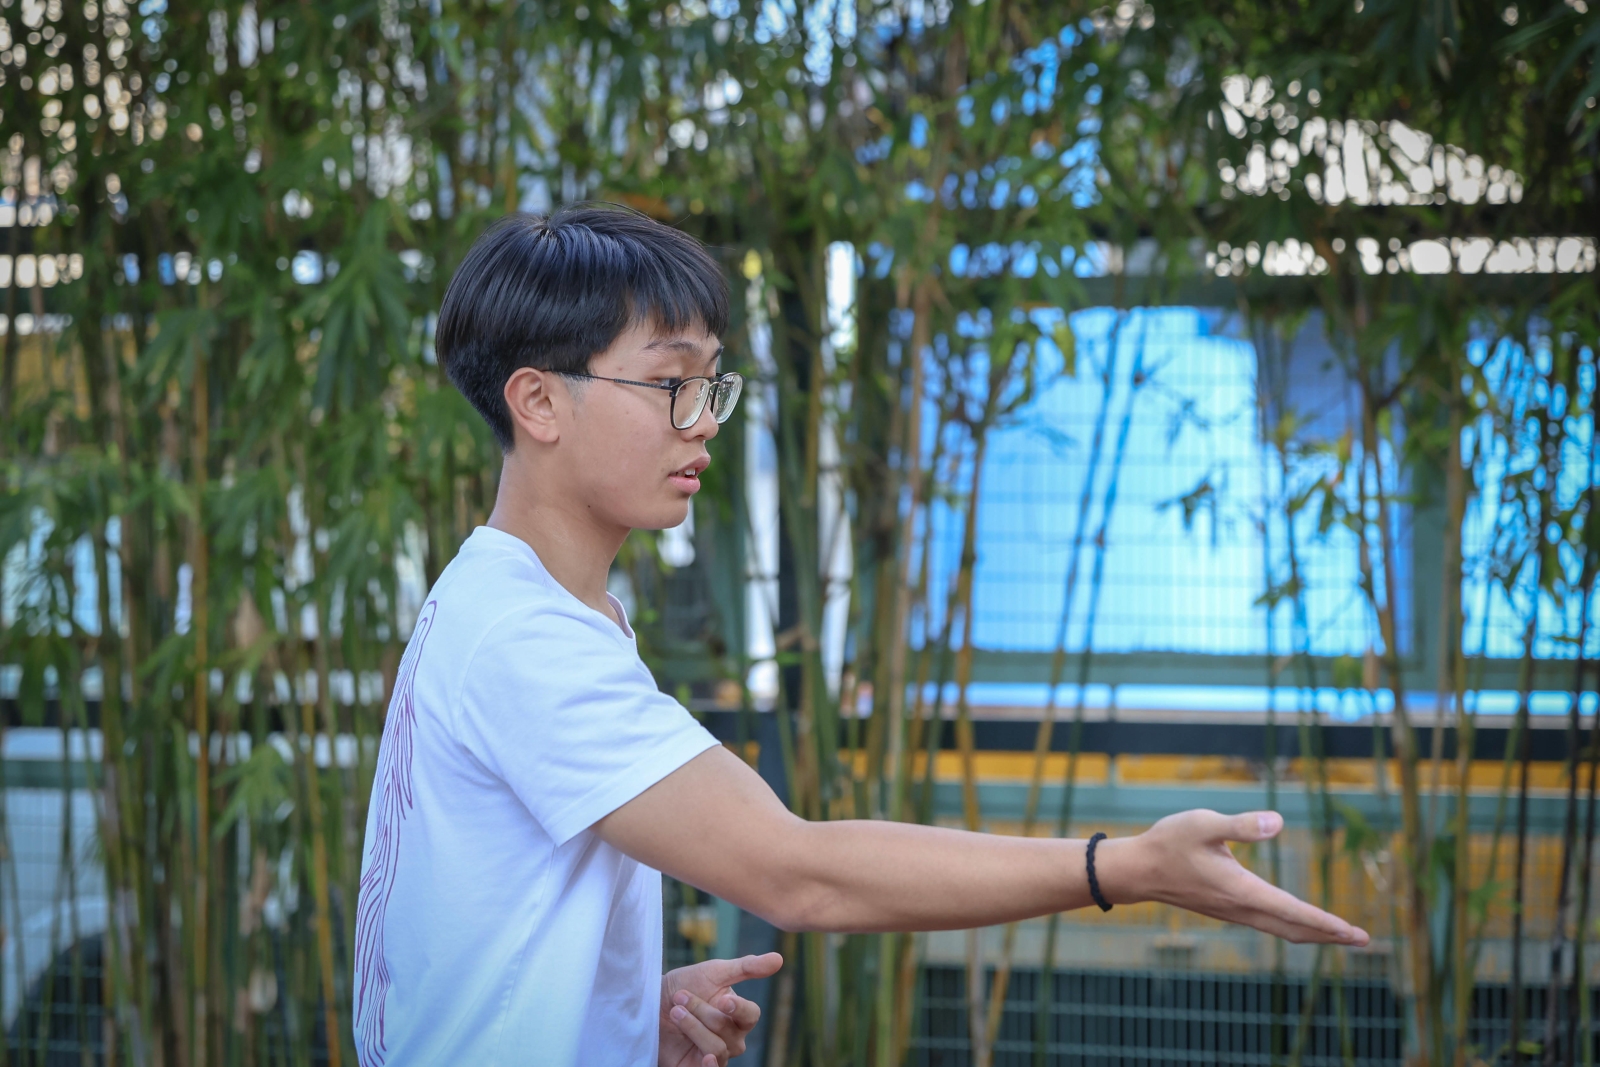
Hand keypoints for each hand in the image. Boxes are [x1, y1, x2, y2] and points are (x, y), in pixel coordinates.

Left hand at [659, 952, 783, 1066]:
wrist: (650, 1003)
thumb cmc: (685, 985)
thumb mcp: (714, 972)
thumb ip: (746, 967)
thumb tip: (779, 958)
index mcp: (739, 1016)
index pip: (751, 1015)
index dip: (739, 1009)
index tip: (723, 1000)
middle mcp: (731, 1039)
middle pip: (728, 1031)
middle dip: (702, 1012)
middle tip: (680, 998)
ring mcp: (715, 1056)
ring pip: (716, 1049)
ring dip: (693, 1028)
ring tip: (675, 1012)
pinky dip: (709, 1066)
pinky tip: (705, 1056)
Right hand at [1103, 809, 1370, 945]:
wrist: (1137, 870)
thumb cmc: (1168, 843)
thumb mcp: (1203, 824)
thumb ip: (1240, 824)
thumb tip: (1277, 822)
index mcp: (1241, 889)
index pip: (1292, 911)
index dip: (1326, 922)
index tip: (1354, 933)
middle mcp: (1240, 907)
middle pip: (1293, 929)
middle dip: (1329, 935)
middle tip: (1363, 940)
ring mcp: (1233, 912)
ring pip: (1281, 930)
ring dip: (1312, 933)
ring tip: (1340, 934)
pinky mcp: (1226, 909)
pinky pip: (1268, 924)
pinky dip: (1292, 927)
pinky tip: (1296, 922)